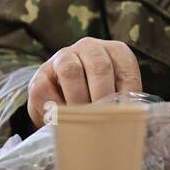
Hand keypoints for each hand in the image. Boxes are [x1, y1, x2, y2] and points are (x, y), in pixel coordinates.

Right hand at [26, 37, 141, 126]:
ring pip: (70, 71)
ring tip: (81, 121)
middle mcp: (89, 47)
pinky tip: (61, 121)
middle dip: (102, 98)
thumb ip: (123, 103)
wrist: (62, 100)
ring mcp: (62, 57)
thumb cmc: (97, 99)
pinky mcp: (40, 75)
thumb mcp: (115, 96)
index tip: (125, 117)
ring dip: (77, 100)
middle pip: (99, 67)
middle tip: (102, 121)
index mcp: (115, 51)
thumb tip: (130, 121)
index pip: (126, 70)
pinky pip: (44, 89)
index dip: (127, 96)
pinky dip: (53, 109)